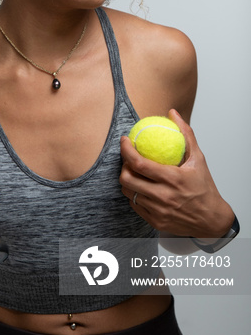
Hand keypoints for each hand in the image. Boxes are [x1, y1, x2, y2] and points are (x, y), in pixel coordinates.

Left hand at [119, 109, 233, 237]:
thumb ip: (185, 134)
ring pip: (128, 192)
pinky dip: (134, 194)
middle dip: (122, 165)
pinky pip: (135, 205)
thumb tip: (173, 113)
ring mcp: (157, 211)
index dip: (126, 150)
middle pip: (127, 179)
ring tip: (133, 172)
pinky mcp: (155, 221)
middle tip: (128, 158)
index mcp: (172, 179)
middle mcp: (163, 196)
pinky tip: (140, 187)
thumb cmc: (204, 188)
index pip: (139, 163)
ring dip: (127, 180)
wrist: (211, 221)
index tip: (124, 140)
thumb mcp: (198, 159)